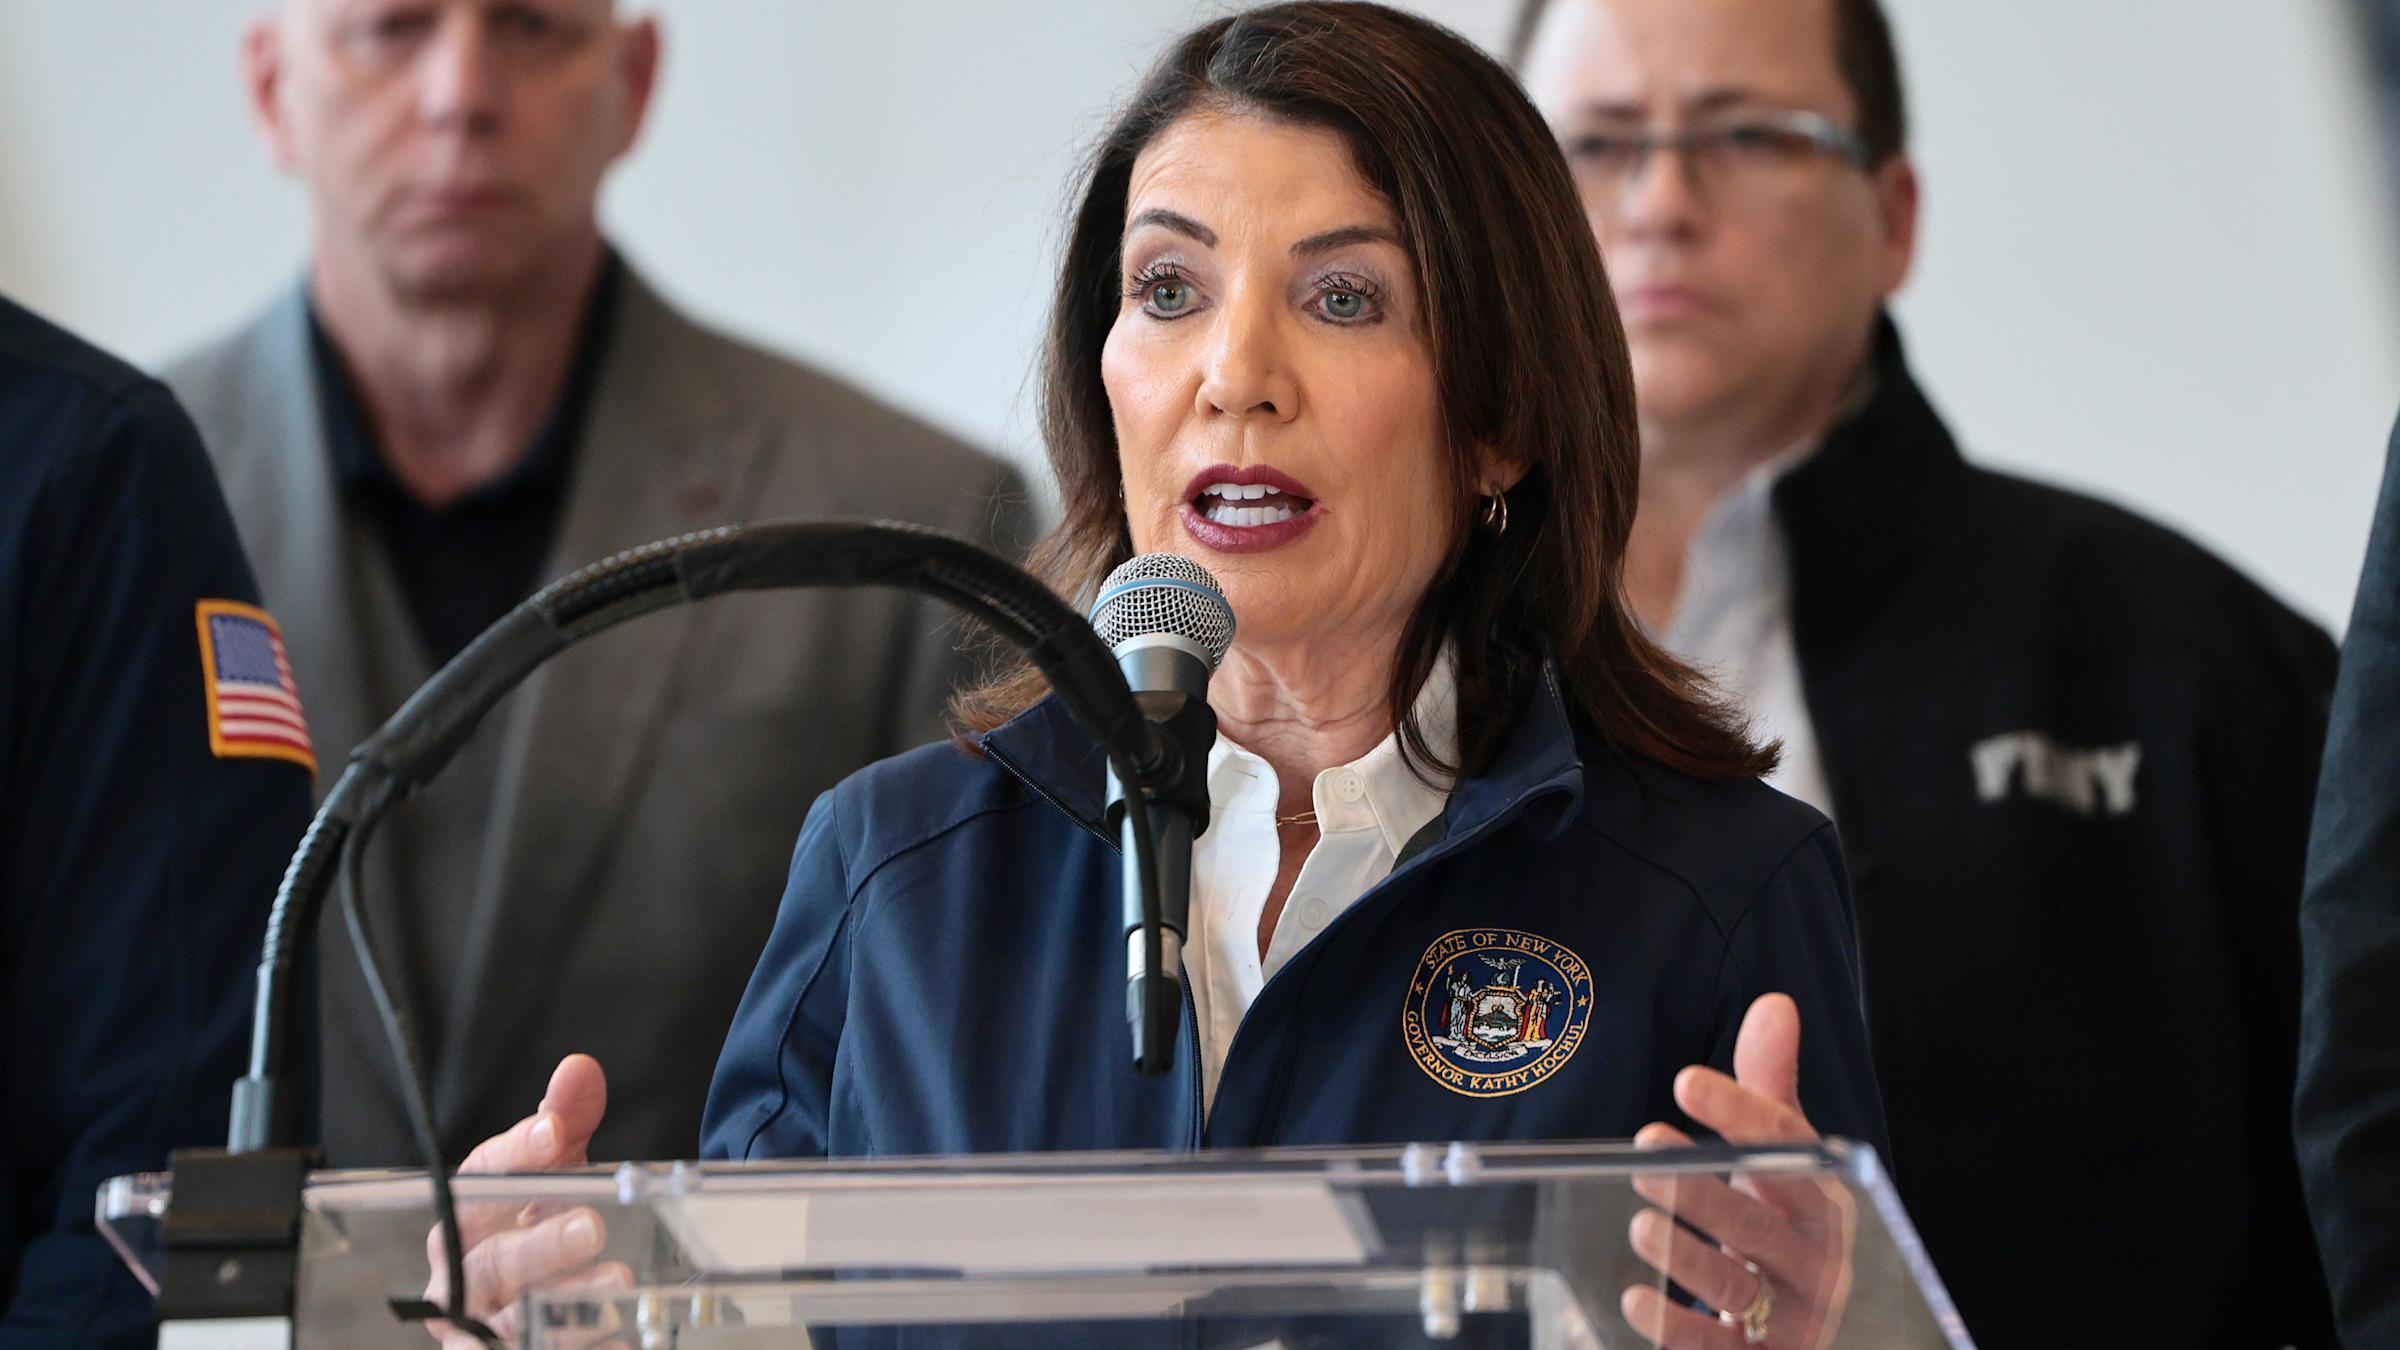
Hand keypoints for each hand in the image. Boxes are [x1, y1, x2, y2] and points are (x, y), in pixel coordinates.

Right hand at [425, 1055, 630, 1347]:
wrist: (537, 1295)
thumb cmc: (536, 1223)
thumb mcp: (556, 1171)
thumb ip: (566, 1121)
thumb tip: (578, 1068)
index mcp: (468, 1217)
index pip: (479, 1179)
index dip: (515, 1152)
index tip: (554, 1129)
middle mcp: (462, 1275)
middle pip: (491, 1260)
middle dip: (539, 1244)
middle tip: (592, 1226)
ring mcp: (481, 1328)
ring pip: (512, 1321)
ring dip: (566, 1304)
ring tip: (619, 1282)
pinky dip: (578, 1347)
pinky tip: (617, 1339)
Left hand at [1622, 994, 1855, 1348]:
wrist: (1809, 1320)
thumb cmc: (1782, 1221)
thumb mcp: (1781, 1158)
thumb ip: (1768, 1089)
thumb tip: (1775, 1005)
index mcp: (1822, 1198)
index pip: (1787, 1149)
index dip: (1739, 1112)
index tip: (1686, 1081)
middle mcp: (1815, 1259)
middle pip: (1762, 1225)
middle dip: (1703, 1192)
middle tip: (1645, 1161)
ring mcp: (1794, 1315)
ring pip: (1741, 1288)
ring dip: (1689, 1257)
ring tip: (1642, 1224)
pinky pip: (1721, 1349)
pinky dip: (1679, 1329)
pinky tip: (1638, 1300)